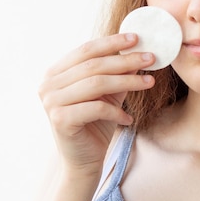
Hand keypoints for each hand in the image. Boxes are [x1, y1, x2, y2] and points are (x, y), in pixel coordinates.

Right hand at [39, 33, 154, 176]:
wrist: (83, 162)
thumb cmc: (95, 124)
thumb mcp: (108, 93)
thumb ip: (118, 72)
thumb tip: (138, 49)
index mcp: (55, 72)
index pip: (86, 49)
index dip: (112, 42)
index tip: (137, 38)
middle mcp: (48, 84)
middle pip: (93, 65)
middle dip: (125, 60)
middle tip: (151, 58)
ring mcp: (51, 102)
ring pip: (96, 83)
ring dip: (127, 81)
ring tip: (149, 83)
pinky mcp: (60, 120)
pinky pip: (96, 108)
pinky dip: (116, 111)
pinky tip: (129, 118)